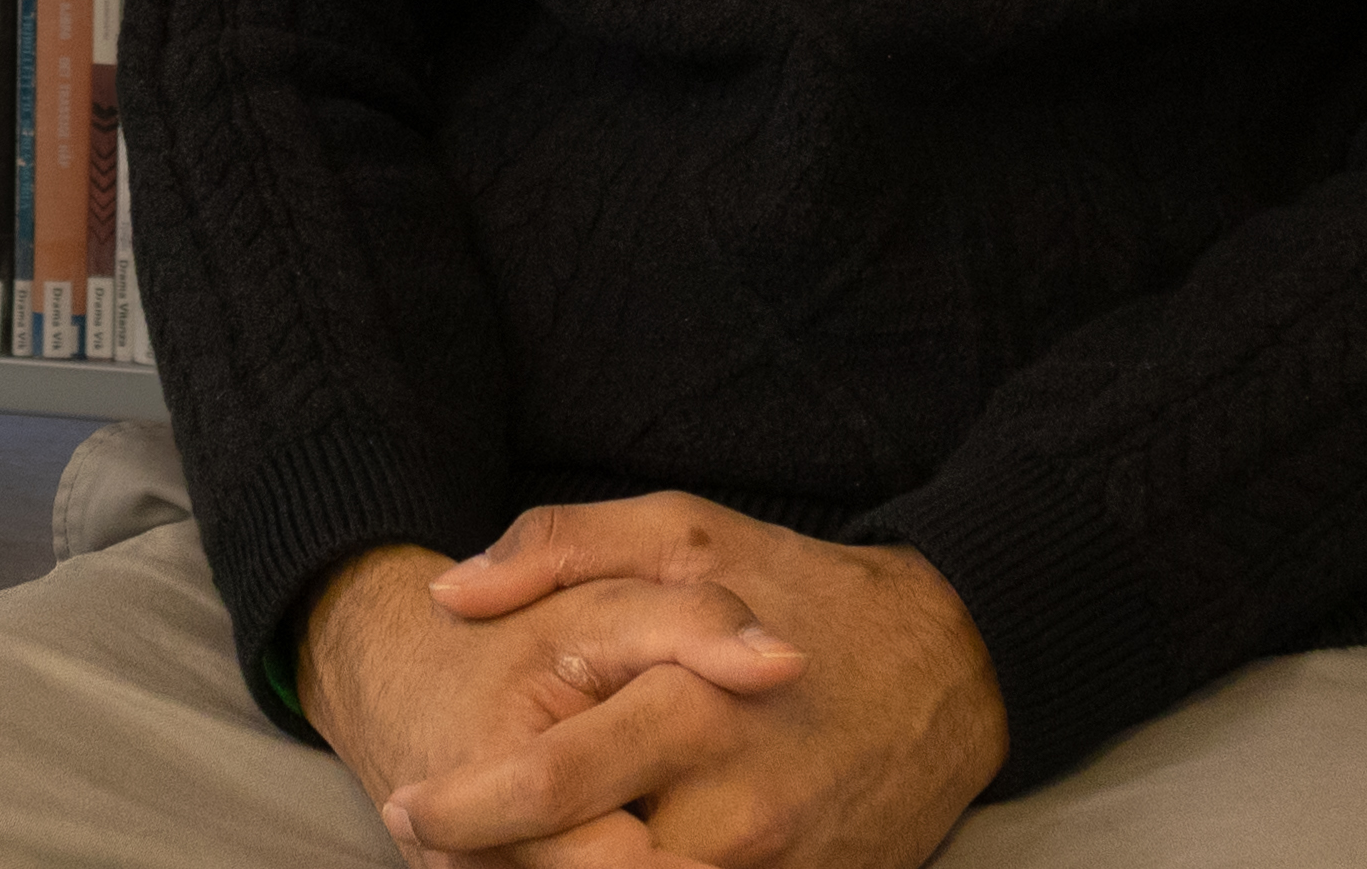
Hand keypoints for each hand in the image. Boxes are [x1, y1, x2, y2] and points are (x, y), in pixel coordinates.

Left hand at [390, 498, 1006, 868]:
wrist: (956, 667)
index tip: (410, 805)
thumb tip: (452, 595)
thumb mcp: (687, 531)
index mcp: (695, 710)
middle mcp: (736, 809)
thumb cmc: (808, 589)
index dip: (465, 809)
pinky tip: (607, 858)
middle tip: (444, 851)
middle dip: (505, 868)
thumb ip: (560, 546)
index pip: (551, 784)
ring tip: (521, 857)